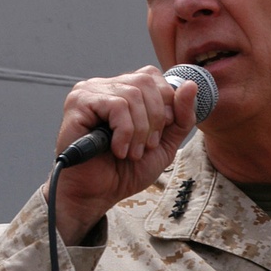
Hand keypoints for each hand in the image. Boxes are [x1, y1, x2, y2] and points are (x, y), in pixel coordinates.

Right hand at [46, 67, 200, 243]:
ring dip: (140, 131)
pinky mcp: (79, 102)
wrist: (98, 194)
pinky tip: (118, 150)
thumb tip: (191, 85)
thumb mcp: (165, 144)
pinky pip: (116, 106)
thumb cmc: (125, 171)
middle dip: (155, 119)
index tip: (158, 136)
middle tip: (145, 147)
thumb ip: (181, 117)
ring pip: (133, 95)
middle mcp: (106, 85)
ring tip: (131, 153)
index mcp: (124, 90)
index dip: (165, 104)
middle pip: (146, 81)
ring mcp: (90, 91)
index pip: (153, 76)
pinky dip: (125, 133)